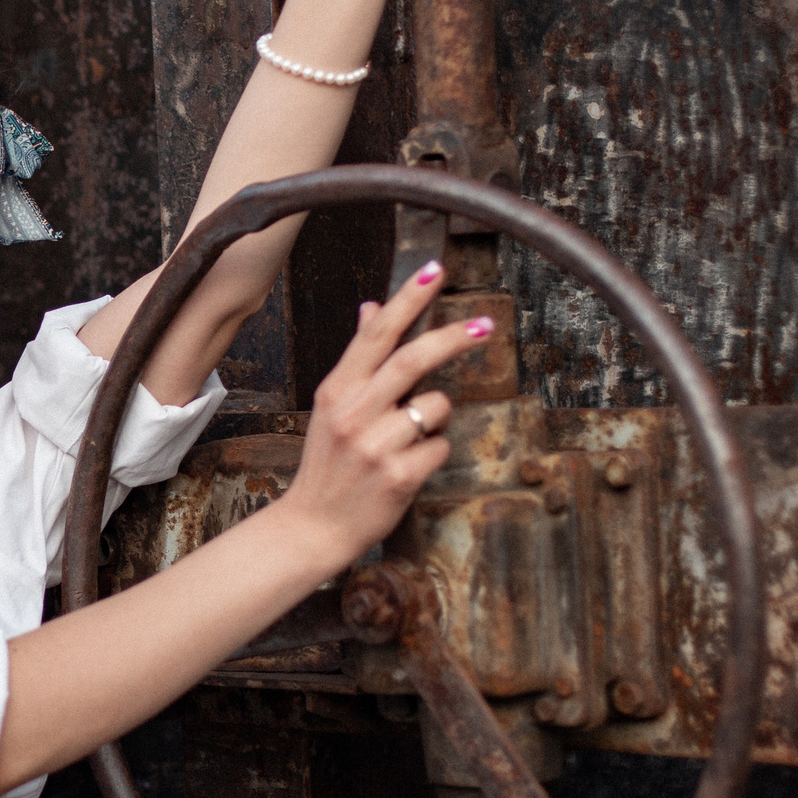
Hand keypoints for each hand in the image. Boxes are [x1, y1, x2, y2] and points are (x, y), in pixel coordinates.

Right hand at [268, 261, 490, 566]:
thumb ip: (357, 361)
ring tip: (409, 439)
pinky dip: (433, 454)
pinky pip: (441, 448)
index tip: (435, 270)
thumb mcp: (331, 407)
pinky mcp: (398, 476)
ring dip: (436, 418)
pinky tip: (408, 467)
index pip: (376, 333)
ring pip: (436, 406)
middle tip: (485, 325)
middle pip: (412, 359)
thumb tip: (371, 309)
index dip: (408, 299)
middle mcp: (353, 413)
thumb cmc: (328, 465)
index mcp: (336, 390)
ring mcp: (375, 445)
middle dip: (453, 337)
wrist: (312, 527)